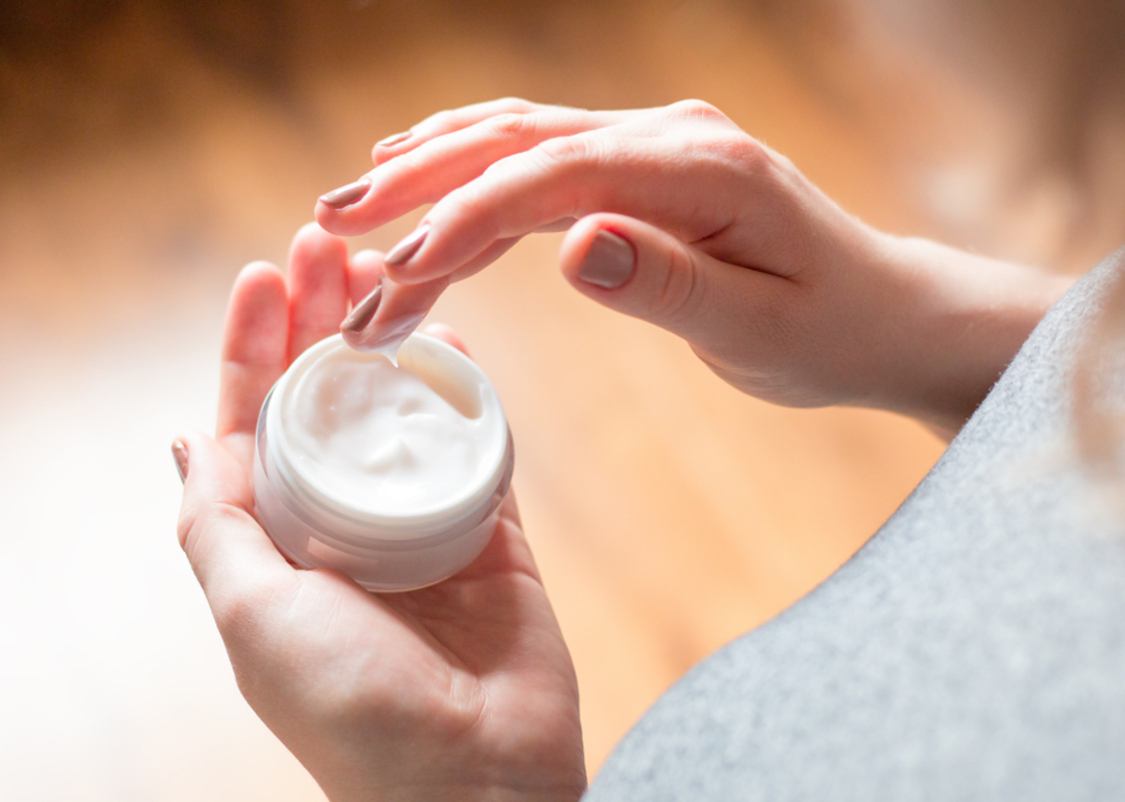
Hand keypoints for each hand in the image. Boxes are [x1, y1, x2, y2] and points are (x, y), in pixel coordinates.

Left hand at [173, 223, 586, 801]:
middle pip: (327, 400)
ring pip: (400, 411)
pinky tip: (456, 338)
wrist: (474, 780)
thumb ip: (216, 525)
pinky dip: (467, 392)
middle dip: (321, 321)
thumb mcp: (253, 613)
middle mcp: (344, 526)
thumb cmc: (351, 708)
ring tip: (390, 268)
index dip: (253, 347)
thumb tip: (184, 440)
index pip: (256, 423)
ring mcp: (421, 525)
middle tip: (329, 244)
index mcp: (279, 543)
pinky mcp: (492, 532)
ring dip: (391, 340)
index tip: (263, 273)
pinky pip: (478, 446)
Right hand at [317, 98, 1069, 434]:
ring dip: (436, 171)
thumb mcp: (761, 326)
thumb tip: (575, 245)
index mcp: (702, 168)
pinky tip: (430, 187)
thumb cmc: (831, 328)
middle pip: (521, 139)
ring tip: (357, 210)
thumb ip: (669, 284)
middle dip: (423, 181)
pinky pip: (546, 162)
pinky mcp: (645, 171)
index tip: (400, 275)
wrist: (881, 311)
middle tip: (336, 223)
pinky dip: (481, 178)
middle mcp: (670, 137)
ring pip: (522, 141)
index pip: (555, 176)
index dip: (466, 220)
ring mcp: (655, 146)